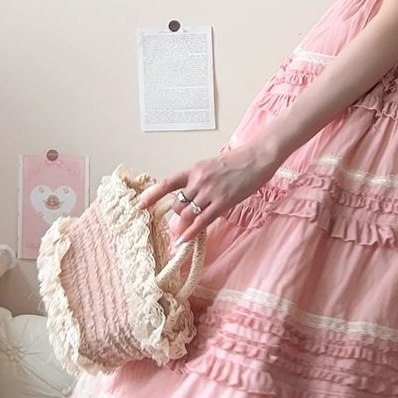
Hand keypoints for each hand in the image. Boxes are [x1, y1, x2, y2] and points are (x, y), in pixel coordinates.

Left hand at [137, 141, 278, 245]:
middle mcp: (198, 180)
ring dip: (184, 224)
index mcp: (194, 169)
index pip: (167, 183)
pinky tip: (184, 240)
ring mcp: (210, 192)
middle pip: (177, 204)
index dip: (151, 195)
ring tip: (182, 232)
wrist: (257, 157)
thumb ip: (200, 180)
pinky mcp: (222, 202)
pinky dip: (190, 233)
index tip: (139, 206)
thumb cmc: (238, 161)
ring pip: (186, 214)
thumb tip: (191, 197)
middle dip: (178, 215)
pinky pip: (201, 221)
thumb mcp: (213, 166)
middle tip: (180, 223)